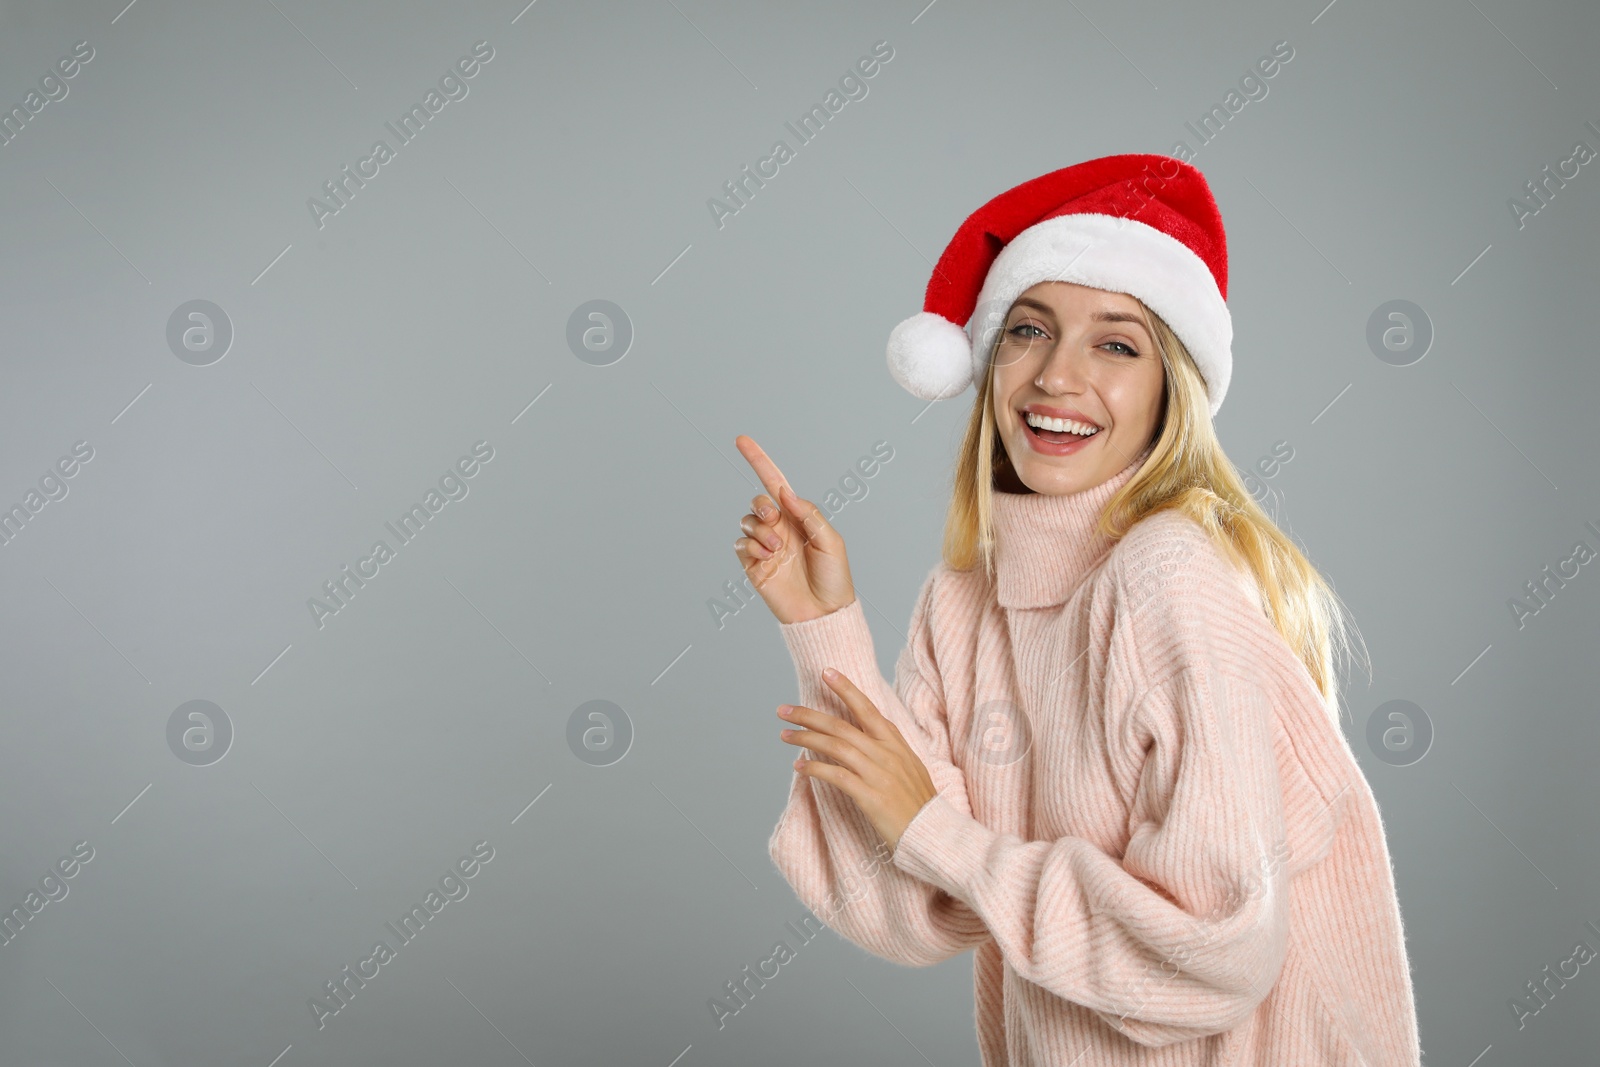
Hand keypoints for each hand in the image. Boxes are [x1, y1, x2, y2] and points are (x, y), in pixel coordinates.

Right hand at [733, 434, 855, 624]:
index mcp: (799, 518)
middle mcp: (780, 529)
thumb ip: (809, 514)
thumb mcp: (831, 542)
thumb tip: (785, 493)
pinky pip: (740, 544)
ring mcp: (765, 547)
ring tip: (776, 548)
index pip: (776, 484)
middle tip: (774, 519)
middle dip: (762, 505)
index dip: (759, 461)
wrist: (823, 615)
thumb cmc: (835, 580)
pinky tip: (767, 558)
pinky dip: (751, 546)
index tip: (742, 440)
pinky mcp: (753, 565)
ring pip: (747, 522)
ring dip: (760, 530)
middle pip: (758, 502)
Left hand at [777, 667, 937, 851]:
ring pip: (835, 747)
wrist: (931, 832)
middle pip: (841, 726)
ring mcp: (878, 774)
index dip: (846, 689)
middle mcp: (886, 753)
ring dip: (805, 739)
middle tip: (784, 710)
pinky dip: (815, 769)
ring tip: (785, 735)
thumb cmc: (917, 801)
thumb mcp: (909, 765)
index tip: (826, 672)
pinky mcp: (871, 796)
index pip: (867, 708)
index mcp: (895, 743)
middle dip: (809, 715)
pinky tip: (798, 766)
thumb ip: (887, 748)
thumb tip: (863, 735)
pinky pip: (836, 776)